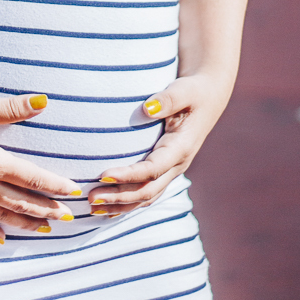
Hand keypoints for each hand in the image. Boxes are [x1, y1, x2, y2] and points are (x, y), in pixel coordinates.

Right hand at [0, 94, 80, 243]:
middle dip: (47, 210)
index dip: (56, 186)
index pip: (33, 177)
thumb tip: (42, 101)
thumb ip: (10, 108)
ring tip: (45, 229)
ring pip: (2, 215)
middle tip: (68, 217)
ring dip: (25, 223)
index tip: (74, 193)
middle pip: (22, 201)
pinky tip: (1, 239)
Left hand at [86, 74, 231, 216]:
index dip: (128, 175)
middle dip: (118, 197)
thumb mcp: (184, 90)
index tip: (103, 175)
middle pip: (147, 190)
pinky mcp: (165, 170)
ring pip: (147, 197)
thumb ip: (168, 99)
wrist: (208, 97)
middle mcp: (177, 164)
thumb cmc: (193, 91)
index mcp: (181, 147)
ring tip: (92, 208)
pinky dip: (128, 203)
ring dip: (120, 205)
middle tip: (90, 197)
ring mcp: (172, 171)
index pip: (152, 169)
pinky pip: (147, 193)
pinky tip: (107, 209)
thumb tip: (147, 109)